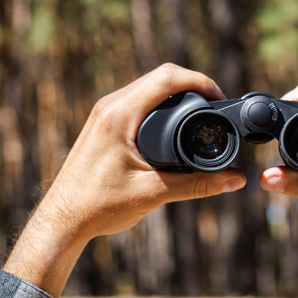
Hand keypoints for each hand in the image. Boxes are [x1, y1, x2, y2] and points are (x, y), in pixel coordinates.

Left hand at [4, 64, 245, 296]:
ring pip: (148, 88)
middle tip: (216, 106)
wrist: (63, 220)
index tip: (220, 99)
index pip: (167, 78)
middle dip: (193, 86)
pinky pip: (138, 101)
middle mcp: (110, 107)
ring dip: (177, 94)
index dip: (200, 82)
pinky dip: (161, 105)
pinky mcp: (103, 124)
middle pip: (160, 77)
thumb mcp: (154, 194)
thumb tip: (235, 180)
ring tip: (201, 112)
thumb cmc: (98, 207)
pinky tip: (175, 124)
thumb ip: (198, 185)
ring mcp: (104, 114)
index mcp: (120, 115)